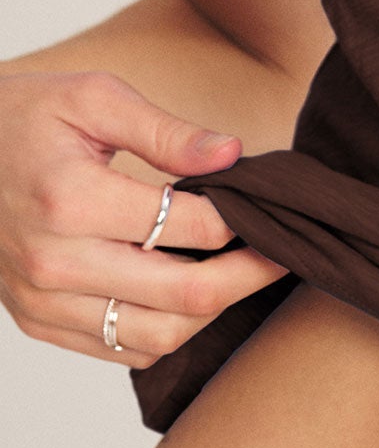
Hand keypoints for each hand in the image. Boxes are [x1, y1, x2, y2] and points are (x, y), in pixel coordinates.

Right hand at [0, 68, 289, 368]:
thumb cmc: (27, 115)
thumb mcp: (96, 98)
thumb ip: (167, 130)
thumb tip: (233, 154)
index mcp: (71, 199)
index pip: (186, 227)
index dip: (241, 221)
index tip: (269, 207)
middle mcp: (54, 262)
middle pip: (180, 296)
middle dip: (246, 276)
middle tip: (283, 251)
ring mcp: (42, 301)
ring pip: (155, 338)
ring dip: (210, 312)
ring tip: (241, 273)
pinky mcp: (37, 321)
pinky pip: (120, 350)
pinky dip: (166, 331)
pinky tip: (190, 293)